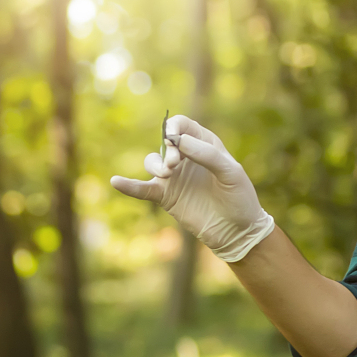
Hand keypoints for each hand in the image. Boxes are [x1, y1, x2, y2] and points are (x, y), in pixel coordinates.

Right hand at [109, 114, 274, 261]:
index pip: (182, 125)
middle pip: (164, 142)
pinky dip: (129, 186)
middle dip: (167, 150)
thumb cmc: (239, 197)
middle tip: (174, 165)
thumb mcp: (230, 172)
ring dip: (156, 165)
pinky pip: (143, 189)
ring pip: (153, 162)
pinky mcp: (165, 196)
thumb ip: (207, 155)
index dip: (174, 127)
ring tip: (167, 174)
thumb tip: (178, 141)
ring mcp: (174, 177)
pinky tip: (116, 182)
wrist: (237, 231)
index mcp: (204, 144)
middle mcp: (186, 157)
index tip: (174, 139)